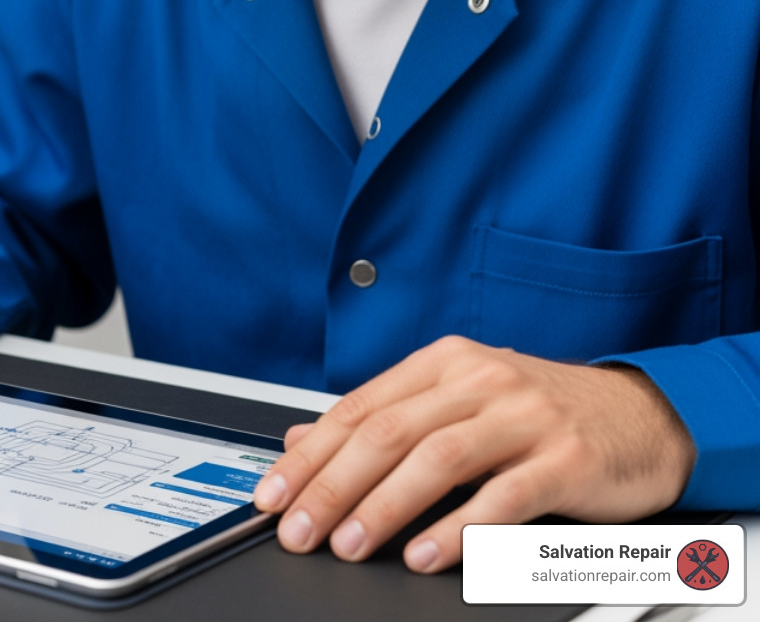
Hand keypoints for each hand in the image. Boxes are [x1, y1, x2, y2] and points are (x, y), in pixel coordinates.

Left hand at [251, 335, 695, 572]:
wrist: (646, 414)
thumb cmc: (541, 412)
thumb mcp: (458, 401)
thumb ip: (384, 418)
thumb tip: (303, 438)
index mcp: (442, 364)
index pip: (357, 409)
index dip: (308, 456)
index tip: (273, 496)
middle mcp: (478, 381)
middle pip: (387, 433)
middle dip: (332, 486)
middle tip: (299, 530)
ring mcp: (524, 416)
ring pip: (437, 459)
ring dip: (385, 507)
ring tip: (350, 546)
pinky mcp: (566, 457)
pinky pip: (504, 495)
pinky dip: (461, 528)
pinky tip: (429, 554)